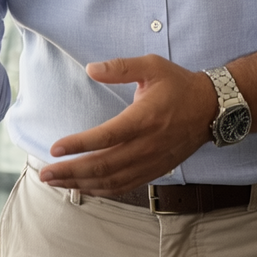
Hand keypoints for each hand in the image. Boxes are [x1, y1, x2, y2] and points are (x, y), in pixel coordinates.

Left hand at [41, 55, 216, 194]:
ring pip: (112, 180)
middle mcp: (147, 145)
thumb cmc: (178, 85)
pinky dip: (102, 190)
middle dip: (71, 172)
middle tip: (45, 173)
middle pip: (104, 165)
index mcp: (144, 119)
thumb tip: (90, 69)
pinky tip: (83, 187)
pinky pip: (125, 186)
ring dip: (81, 184)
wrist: (211, 109)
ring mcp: (152, 161)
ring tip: (55, 182)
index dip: (79, 144)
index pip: (106, 136)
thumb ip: (120, 67)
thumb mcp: (151, 66)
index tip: (55, 148)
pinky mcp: (155, 170)